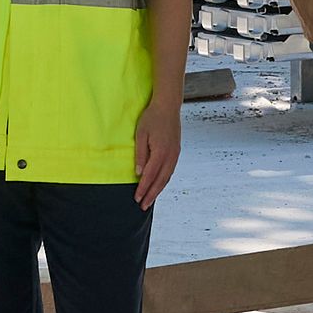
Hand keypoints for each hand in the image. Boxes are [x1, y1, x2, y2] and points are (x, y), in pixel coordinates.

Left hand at [132, 90, 183, 205]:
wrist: (168, 106)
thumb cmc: (152, 118)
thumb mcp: (141, 134)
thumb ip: (140, 154)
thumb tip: (139, 173)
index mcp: (160, 152)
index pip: (150, 175)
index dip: (143, 188)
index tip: (136, 198)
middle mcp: (170, 156)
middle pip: (161, 181)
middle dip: (151, 194)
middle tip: (143, 206)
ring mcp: (175, 154)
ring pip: (167, 177)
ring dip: (158, 190)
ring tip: (150, 199)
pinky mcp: (176, 152)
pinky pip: (170, 171)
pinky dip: (164, 181)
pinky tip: (159, 185)